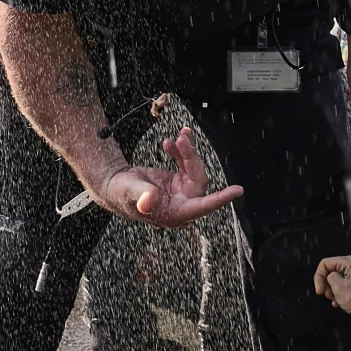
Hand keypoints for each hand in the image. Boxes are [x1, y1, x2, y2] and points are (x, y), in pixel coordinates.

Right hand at [92, 139, 242, 227]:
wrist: (113, 184)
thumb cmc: (120, 194)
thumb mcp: (129, 192)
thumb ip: (143, 195)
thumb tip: (151, 200)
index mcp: (174, 213)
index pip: (203, 206)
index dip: (220, 198)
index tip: (237, 190)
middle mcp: (180, 204)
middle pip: (198, 180)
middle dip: (192, 158)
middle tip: (182, 139)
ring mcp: (179, 192)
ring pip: (193, 169)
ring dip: (187, 152)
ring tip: (178, 137)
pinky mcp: (176, 181)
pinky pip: (185, 164)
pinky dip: (180, 152)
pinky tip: (169, 143)